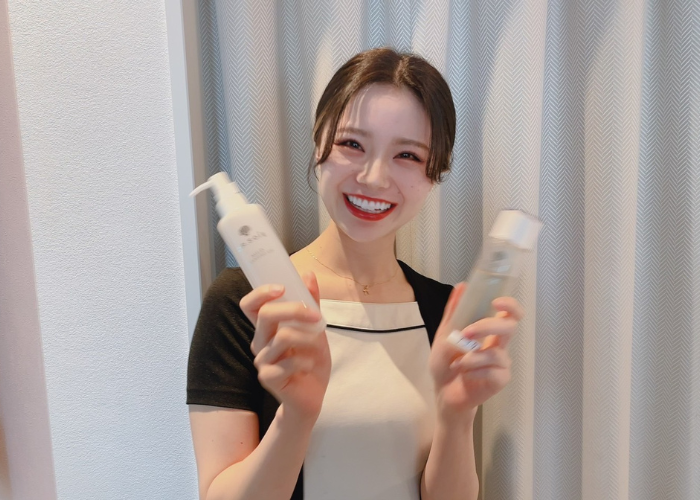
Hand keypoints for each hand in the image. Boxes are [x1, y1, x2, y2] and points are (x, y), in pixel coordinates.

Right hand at [239, 272, 330, 420]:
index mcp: (267, 328)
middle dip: (294, 310)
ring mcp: (262, 361)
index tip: (282, 287)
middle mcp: (260, 342)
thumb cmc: (310, 360)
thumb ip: (311, 304)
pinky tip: (310, 366)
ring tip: (318, 346)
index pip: (250, 305)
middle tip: (317, 316)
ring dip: (308, 338)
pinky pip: (289, 362)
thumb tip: (308, 275)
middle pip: (266, 315)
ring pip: (283, 337)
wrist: (313, 396)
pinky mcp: (269, 378)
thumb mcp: (315, 329)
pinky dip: (307, 360)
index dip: (260, 292)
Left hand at [428, 283, 523, 419]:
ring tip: (456, 363)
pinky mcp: (500, 380)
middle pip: (509, 327)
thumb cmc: (446, 364)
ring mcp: (502, 363)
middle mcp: (499, 345)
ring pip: (496, 353)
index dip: (510, 305)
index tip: (496, 301)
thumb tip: (461, 286)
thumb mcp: (444, 335)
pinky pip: (492, 371)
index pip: (510, 314)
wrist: (443, 393)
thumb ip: (453, 312)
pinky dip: (473, 371)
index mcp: (489, 332)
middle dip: (487, 326)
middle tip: (467, 333)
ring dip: (471, 357)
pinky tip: (464, 374)